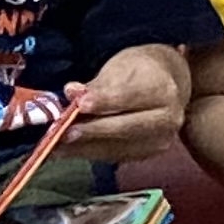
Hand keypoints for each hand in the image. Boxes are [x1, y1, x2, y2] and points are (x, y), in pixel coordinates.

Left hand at [72, 44, 190, 160]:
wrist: (166, 84)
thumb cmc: (140, 71)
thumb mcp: (120, 67)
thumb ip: (96, 84)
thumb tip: (72, 93)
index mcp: (163, 90)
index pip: (131, 97)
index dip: (104, 102)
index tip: (80, 104)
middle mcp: (167, 119)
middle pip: (125, 128)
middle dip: (91, 131)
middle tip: (62, 132)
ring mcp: (159, 141)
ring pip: (117, 147)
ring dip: (83, 147)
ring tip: (55, 144)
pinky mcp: (146, 154)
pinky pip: (114, 156)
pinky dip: (89, 152)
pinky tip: (67, 149)